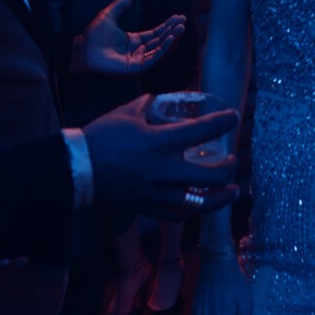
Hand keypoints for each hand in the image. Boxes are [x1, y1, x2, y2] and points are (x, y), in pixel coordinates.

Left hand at [81, 0, 183, 74]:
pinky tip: (169, 38)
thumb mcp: (108, 15)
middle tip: (183, 21)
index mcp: (132, 41)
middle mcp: (136, 51)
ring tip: (180, 28)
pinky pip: (153, 59)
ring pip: (159, 50)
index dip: (166, 26)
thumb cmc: (92, 35)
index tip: (177, 17)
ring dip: (171, 39)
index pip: (154, 34)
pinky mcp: (135, 67)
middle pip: (159, 41)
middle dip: (172, 31)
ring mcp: (136, 60)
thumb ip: (119, 6)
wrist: (84, 48)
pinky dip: (162, 49)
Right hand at [83, 95, 238, 220]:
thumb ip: (148, 106)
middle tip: (232, 159)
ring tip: (232, 191)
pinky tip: (201, 205)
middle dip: (229, 167)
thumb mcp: (127, 113)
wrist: (80, 168)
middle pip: (213, 175)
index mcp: (162, 142)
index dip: (224, 122)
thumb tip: (158, 100)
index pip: (204, 131)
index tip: (234, 117)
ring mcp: (159, 193)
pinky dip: (194, 209)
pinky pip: (179, 214)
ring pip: (202, 203)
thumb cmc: (102, 136)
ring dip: (222, 197)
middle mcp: (166, 171)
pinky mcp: (149, 207)